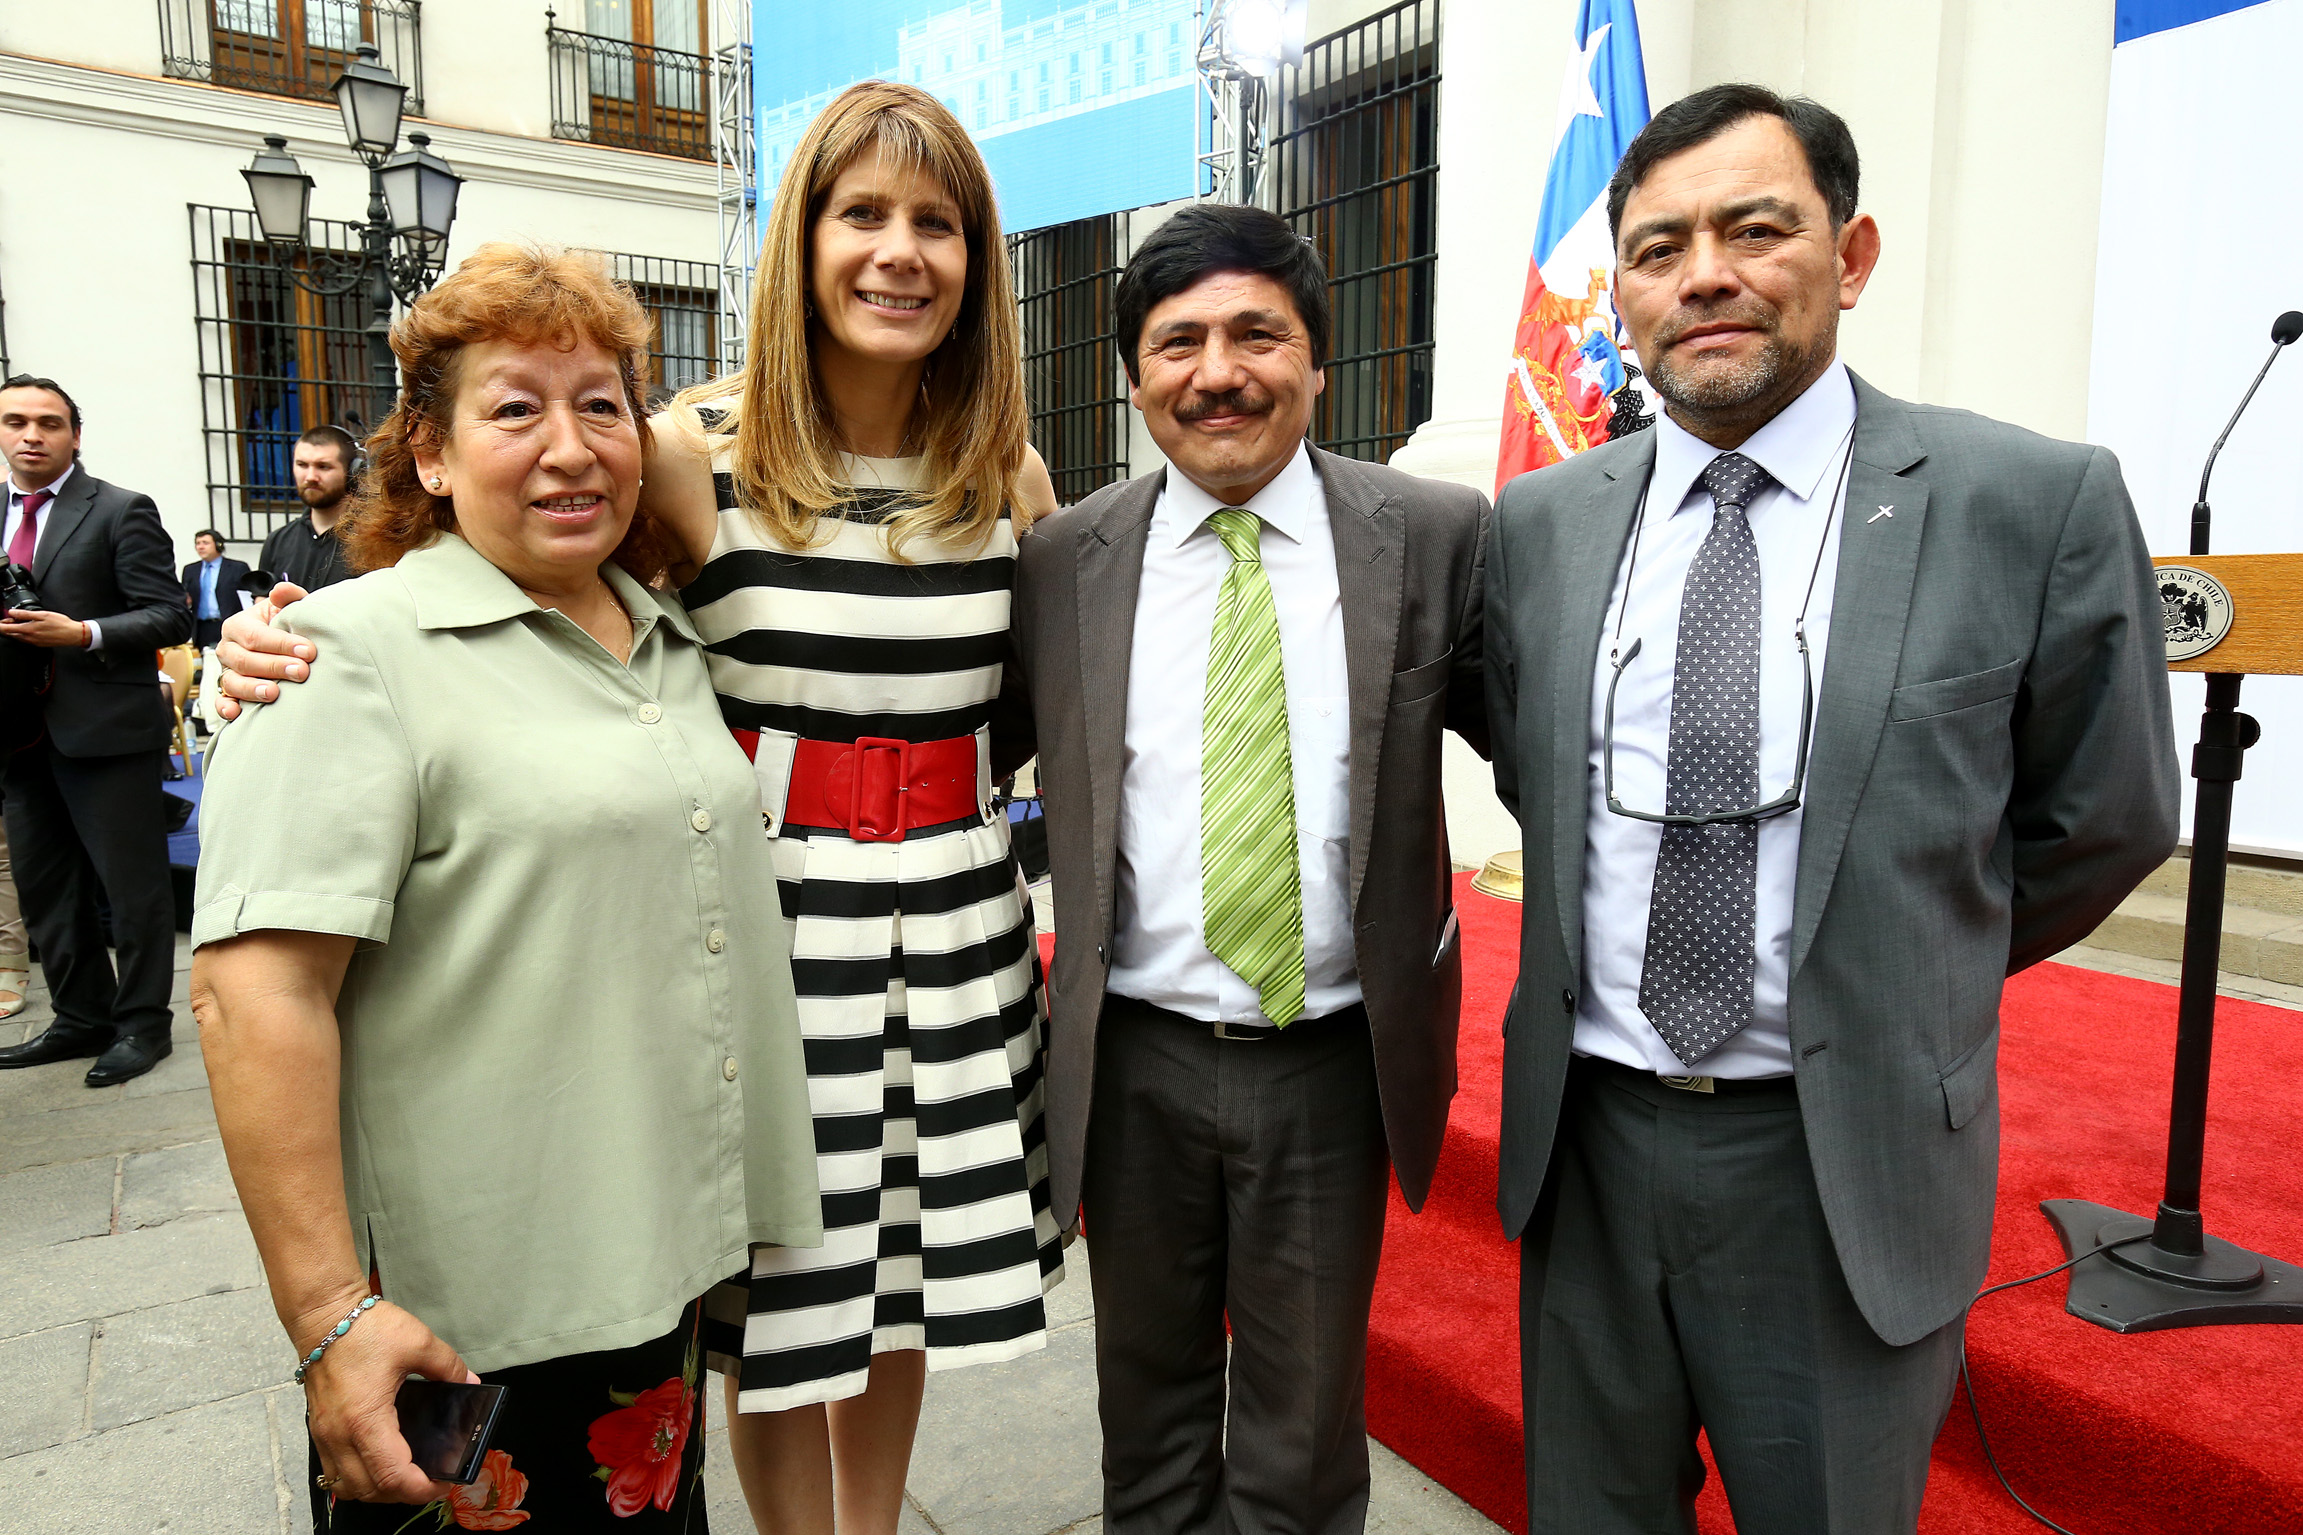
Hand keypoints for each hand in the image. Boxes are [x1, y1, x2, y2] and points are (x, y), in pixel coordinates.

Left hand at [1, 608, 87, 647]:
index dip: (0, 625)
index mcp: (28, 630)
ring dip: (15, 630)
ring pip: (17, 637)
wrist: (73, 634)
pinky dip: (23, 633)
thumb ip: (25, 614)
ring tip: (21, 621)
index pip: (5, 629)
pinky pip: (25, 639)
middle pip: (10, 633)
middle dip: (7, 626)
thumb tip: (12, 612)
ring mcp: (33, 642)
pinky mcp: (38, 644)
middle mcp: (29, 638)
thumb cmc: (61, 624)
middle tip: (11, 618)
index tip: (0, 621)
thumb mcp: (42, 614)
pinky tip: (30, 627)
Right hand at [213, 582, 313, 720]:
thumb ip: (289, 598)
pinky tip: (238, 714)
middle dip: (274, 666)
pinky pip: (222, 702)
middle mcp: (228, 649)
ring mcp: (226, 672)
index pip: (256, 635)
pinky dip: (226, 709)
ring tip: (275, 693)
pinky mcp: (228, 693)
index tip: (308, 650)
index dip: (282, 643)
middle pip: (245, 660)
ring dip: (252, 689)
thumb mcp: (287, 610)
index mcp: (239, 625)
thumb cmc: (285, 628)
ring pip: (232, 682)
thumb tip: (281, 590)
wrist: (283, 647)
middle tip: (302, 672)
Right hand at [295, 1290, 476, 1505]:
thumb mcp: (418, 1342)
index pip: (392, 1476)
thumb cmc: (366, 1329)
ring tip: (406, 1476)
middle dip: (403, 1495)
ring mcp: (325, 1436)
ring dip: (378, 1491)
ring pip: (348, 1487)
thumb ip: (449, 1367)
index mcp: (366, 1419)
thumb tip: (471, 1384)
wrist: (323, 1316)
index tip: (445, 1483)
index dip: (421, 1489)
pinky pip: (334, 1472)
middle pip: (370, 1491)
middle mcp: (340, 1436)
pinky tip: (378, 1463)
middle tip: (431, 1481)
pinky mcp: (319, 1430)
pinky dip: (358, 1478)